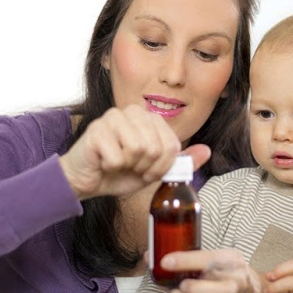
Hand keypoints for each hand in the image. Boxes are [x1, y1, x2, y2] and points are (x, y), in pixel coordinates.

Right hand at [59, 105, 210, 199]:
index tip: (147, 170)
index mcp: (149, 118)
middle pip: (156, 147)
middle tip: (131, 167)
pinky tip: (103, 161)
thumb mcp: (155, 170)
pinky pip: (116, 157)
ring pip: (138, 148)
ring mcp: (112, 117)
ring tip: (118, 163)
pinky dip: (111, 167)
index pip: (171, 145)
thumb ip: (181, 161)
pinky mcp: (96, 129)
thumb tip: (206, 152)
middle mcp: (132, 112)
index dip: (161, 167)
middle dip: (145, 167)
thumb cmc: (119, 172)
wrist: (86, 180)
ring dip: (128, 166)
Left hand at [162, 248, 290, 292]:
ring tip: (176, 292)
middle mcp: (233, 276)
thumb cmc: (225, 275)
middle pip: (216, 278)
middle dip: (193, 283)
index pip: (209, 256)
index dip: (186, 259)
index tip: (165, 261)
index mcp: (229, 258)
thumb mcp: (214, 260)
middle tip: (176, 283)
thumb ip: (187, 259)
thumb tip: (150, 256)